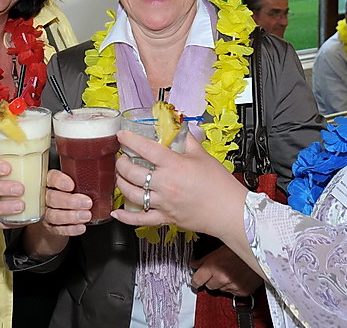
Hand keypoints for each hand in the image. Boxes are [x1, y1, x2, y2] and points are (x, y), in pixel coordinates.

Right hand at [39, 169, 92, 236]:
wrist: (59, 218)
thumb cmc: (71, 196)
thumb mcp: (76, 185)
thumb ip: (83, 181)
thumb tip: (103, 178)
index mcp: (51, 183)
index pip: (51, 178)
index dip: (59, 181)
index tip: (71, 185)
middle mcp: (45, 197)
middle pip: (52, 198)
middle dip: (70, 201)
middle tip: (87, 203)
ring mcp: (46, 213)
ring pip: (53, 215)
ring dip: (71, 216)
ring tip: (86, 216)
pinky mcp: (50, 227)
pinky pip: (58, 229)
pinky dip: (70, 229)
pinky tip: (81, 227)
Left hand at [112, 130, 247, 238]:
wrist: (229, 211)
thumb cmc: (219, 185)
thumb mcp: (202, 155)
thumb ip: (187, 140)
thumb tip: (177, 127)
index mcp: (174, 165)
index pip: (145, 149)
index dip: (130, 140)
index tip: (122, 136)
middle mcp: (165, 184)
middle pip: (132, 171)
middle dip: (121, 162)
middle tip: (122, 157)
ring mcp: (163, 202)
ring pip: (131, 193)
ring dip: (121, 183)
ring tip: (121, 176)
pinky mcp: (164, 218)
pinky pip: (140, 219)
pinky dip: (126, 216)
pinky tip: (117, 212)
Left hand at [191, 245, 262, 296]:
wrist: (262, 250)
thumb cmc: (242, 246)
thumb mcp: (220, 248)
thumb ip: (205, 259)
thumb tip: (194, 264)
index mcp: (213, 266)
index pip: (197, 280)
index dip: (196, 279)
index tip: (196, 279)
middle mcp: (222, 277)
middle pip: (208, 286)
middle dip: (211, 280)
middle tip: (218, 271)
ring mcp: (232, 286)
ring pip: (221, 290)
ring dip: (223, 283)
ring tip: (231, 271)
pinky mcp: (242, 291)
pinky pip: (233, 293)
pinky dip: (234, 286)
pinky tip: (238, 276)